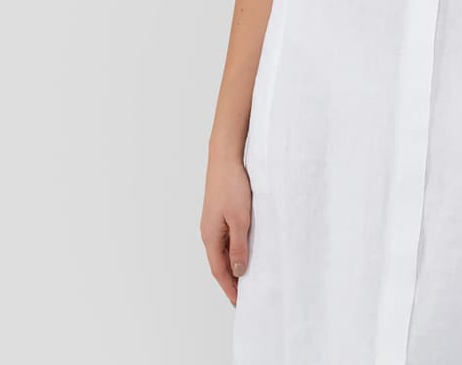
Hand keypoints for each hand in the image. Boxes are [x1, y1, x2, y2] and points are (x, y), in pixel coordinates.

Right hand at [200, 151, 253, 305]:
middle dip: (233, 279)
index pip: (220, 271)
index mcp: (210, 237)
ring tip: (251, 275)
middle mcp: (210, 233)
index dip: (230, 288)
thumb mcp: (240, 219)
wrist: (226, 157)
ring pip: (225, 250)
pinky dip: (238, 247)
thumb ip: (239, 246)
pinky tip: (249, 248)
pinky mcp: (222, 213)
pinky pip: (229, 237)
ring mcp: (215, 222)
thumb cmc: (231, 185)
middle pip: (221, 263)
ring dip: (236, 263)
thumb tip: (239, 271)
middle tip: (248, 293)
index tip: (241, 303)